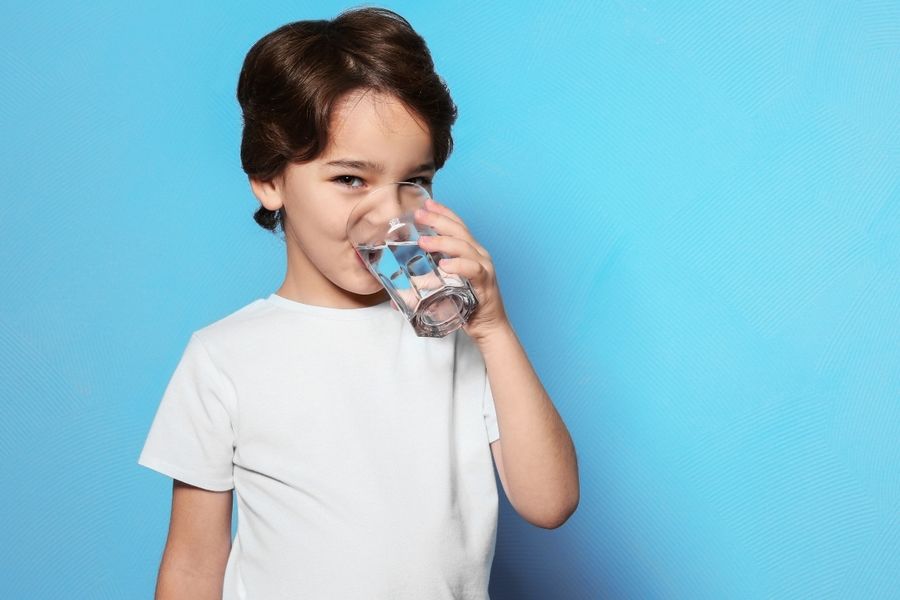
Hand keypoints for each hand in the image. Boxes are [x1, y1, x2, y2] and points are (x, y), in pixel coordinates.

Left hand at [414, 197, 508, 342]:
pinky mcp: (485, 284)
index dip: (443, 213)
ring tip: (424, 241)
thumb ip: (424, 289)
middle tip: (419, 214)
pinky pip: (473, 270)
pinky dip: (459, 265)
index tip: (426, 203)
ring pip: (465, 247)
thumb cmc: (468, 307)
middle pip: (459, 231)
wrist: (489, 328)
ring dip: (443, 242)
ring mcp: (484, 268)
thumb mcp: (443, 292)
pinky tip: (445, 265)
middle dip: (438, 220)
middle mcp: (479, 256)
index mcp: (470, 252)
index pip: (457, 226)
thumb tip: (396, 297)